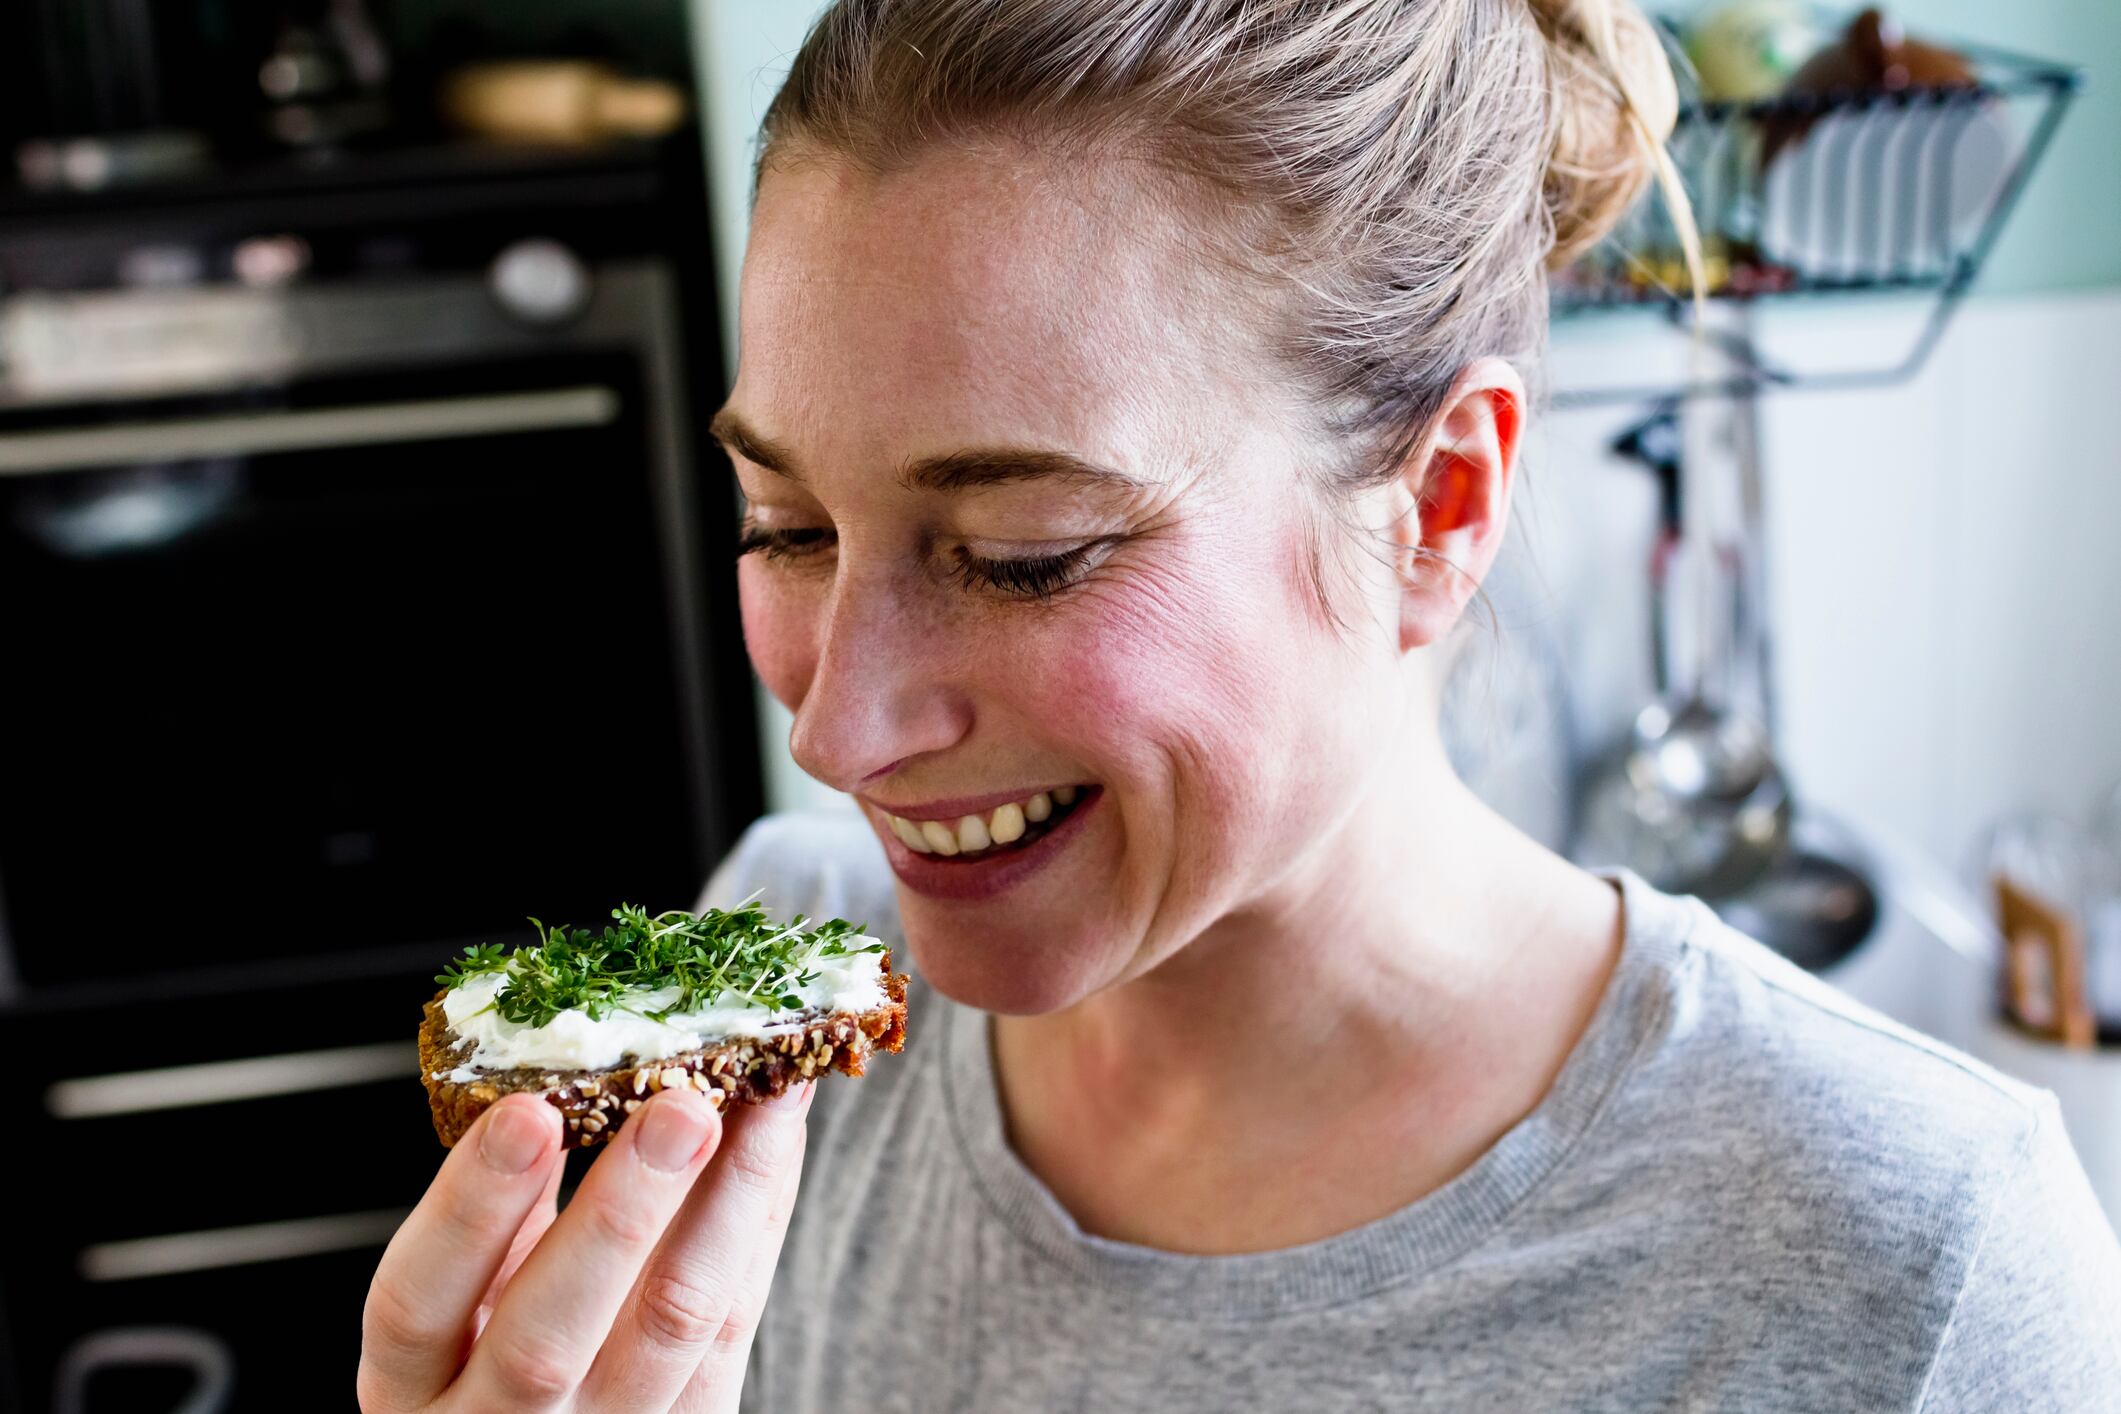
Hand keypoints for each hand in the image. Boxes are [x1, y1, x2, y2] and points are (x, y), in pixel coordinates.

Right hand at [358, 1081, 811, 1412]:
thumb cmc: (485, 1355)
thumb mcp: (457, 1299)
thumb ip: (497, 1215)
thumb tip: (558, 1074)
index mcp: (412, 1385)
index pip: (419, 1303)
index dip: (471, 1208)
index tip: (525, 1112)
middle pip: (549, 1336)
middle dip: (620, 1212)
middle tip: (682, 1107)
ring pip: (673, 1327)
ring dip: (729, 1199)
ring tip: (765, 1098)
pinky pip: (734, 1322)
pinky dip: (759, 1217)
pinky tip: (779, 1138)